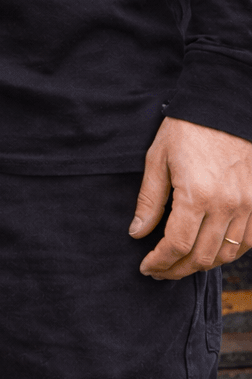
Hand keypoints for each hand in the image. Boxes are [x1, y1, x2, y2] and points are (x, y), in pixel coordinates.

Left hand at [130, 117, 251, 278]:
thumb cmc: (187, 129)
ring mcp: (247, 206)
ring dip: (202, 264)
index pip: (177, 245)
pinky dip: (229, 253)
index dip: (160, 262)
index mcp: (196, 194)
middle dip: (177, 269)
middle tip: (160, 271)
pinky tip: (211, 251)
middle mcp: (226, 205)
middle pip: (202, 257)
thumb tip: (137, 233)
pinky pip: (248, 242)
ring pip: (226, 255)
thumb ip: (149, 200)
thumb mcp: (158, 159)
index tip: (147, 267)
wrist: (223, 108)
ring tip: (182, 264)